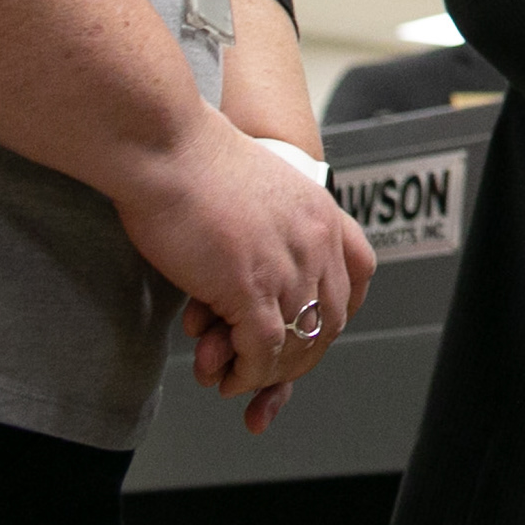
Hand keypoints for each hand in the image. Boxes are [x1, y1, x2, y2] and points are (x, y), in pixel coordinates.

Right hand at [113, 113, 374, 432]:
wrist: (165, 147)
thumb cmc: (191, 166)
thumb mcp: (254, 192)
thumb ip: (267, 230)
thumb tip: (247, 274)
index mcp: (321, 213)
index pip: (359, 276)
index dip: (336, 311)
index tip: (308, 332)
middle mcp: (316, 240)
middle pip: (332, 319)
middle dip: (298, 355)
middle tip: (264, 371)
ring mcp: (287, 265)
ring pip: (296, 343)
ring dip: (264, 372)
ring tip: (232, 377)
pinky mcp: (250, 287)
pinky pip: (262, 351)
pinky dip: (245, 372)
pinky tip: (223, 375)